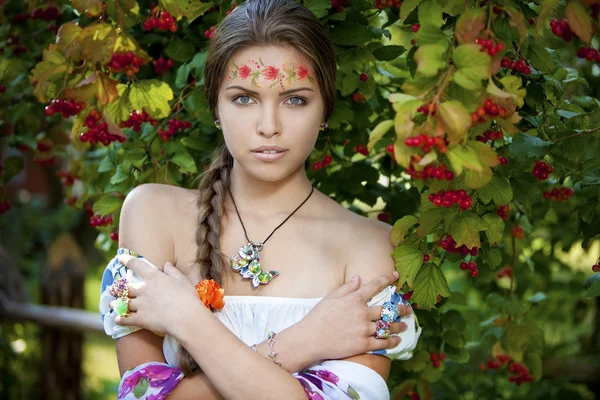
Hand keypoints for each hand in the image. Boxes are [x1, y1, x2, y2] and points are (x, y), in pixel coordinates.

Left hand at [111, 255, 203, 334]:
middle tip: (111, 289)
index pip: (137, 265)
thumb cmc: (187, 297)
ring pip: (123, 303)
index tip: (120, 258)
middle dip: (118, 288)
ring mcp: (141, 305)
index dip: (127, 260)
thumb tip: (166, 264)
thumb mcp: (183, 280)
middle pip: (126, 287)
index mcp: (154, 277)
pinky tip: (116, 320)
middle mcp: (144, 289)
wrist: (185, 318)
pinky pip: (126, 319)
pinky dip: (120, 320)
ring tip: (111, 305)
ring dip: (115, 304)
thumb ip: (173, 271)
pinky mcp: (141, 319)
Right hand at [297, 271, 411, 361]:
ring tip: (404, 325)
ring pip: (388, 326)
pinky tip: (397, 340)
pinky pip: (382, 342)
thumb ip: (347, 288)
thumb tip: (358, 277)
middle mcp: (362, 313)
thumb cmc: (318, 317)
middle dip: (400, 309)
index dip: (387, 279)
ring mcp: (364, 329)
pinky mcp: (363, 344)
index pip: (374, 286)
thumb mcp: (330, 298)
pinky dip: (392, 341)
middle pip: (387, 309)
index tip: (396, 276)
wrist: (310, 339)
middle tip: (408, 309)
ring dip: (399, 326)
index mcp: (354, 299)